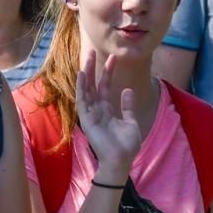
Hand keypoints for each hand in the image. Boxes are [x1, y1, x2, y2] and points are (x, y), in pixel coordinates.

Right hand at [75, 49, 141, 179]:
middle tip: (93, 51)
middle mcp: (96, 110)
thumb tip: (127, 90)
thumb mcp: (131, 122)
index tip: (112, 58)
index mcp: (106, 110)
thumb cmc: (126, 146)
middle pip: (92, 84)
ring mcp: (90, 114)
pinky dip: (81, 87)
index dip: (108, 73)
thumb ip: (128, 107)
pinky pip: (82, 100)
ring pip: (86, 89)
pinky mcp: (86, 119)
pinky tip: (81, 75)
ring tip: (88, 57)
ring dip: (86, 73)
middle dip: (93, 68)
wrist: (121, 160)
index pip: (104, 87)